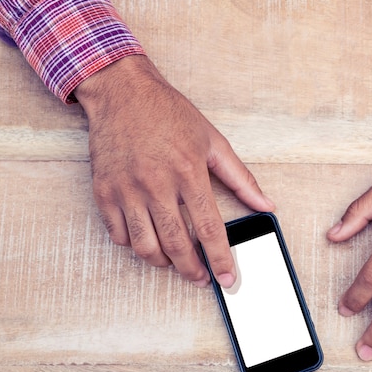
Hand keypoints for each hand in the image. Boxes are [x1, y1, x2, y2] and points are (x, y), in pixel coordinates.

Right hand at [74, 55, 274, 287]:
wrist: (123, 92)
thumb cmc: (169, 114)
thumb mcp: (213, 141)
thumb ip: (241, 178)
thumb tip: (266, 204)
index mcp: (189, 172)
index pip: (210, 229)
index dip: (220, 259)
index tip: (228, 279)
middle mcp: (157, 184)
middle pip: (176, 245)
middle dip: (192, 271)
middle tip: (201, 279)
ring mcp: (127, 190)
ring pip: (144, 246)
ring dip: (163, 263)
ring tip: (175, 262)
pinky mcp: (104, 191)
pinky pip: (118, 234)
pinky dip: (134, 245)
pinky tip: (147, 240)